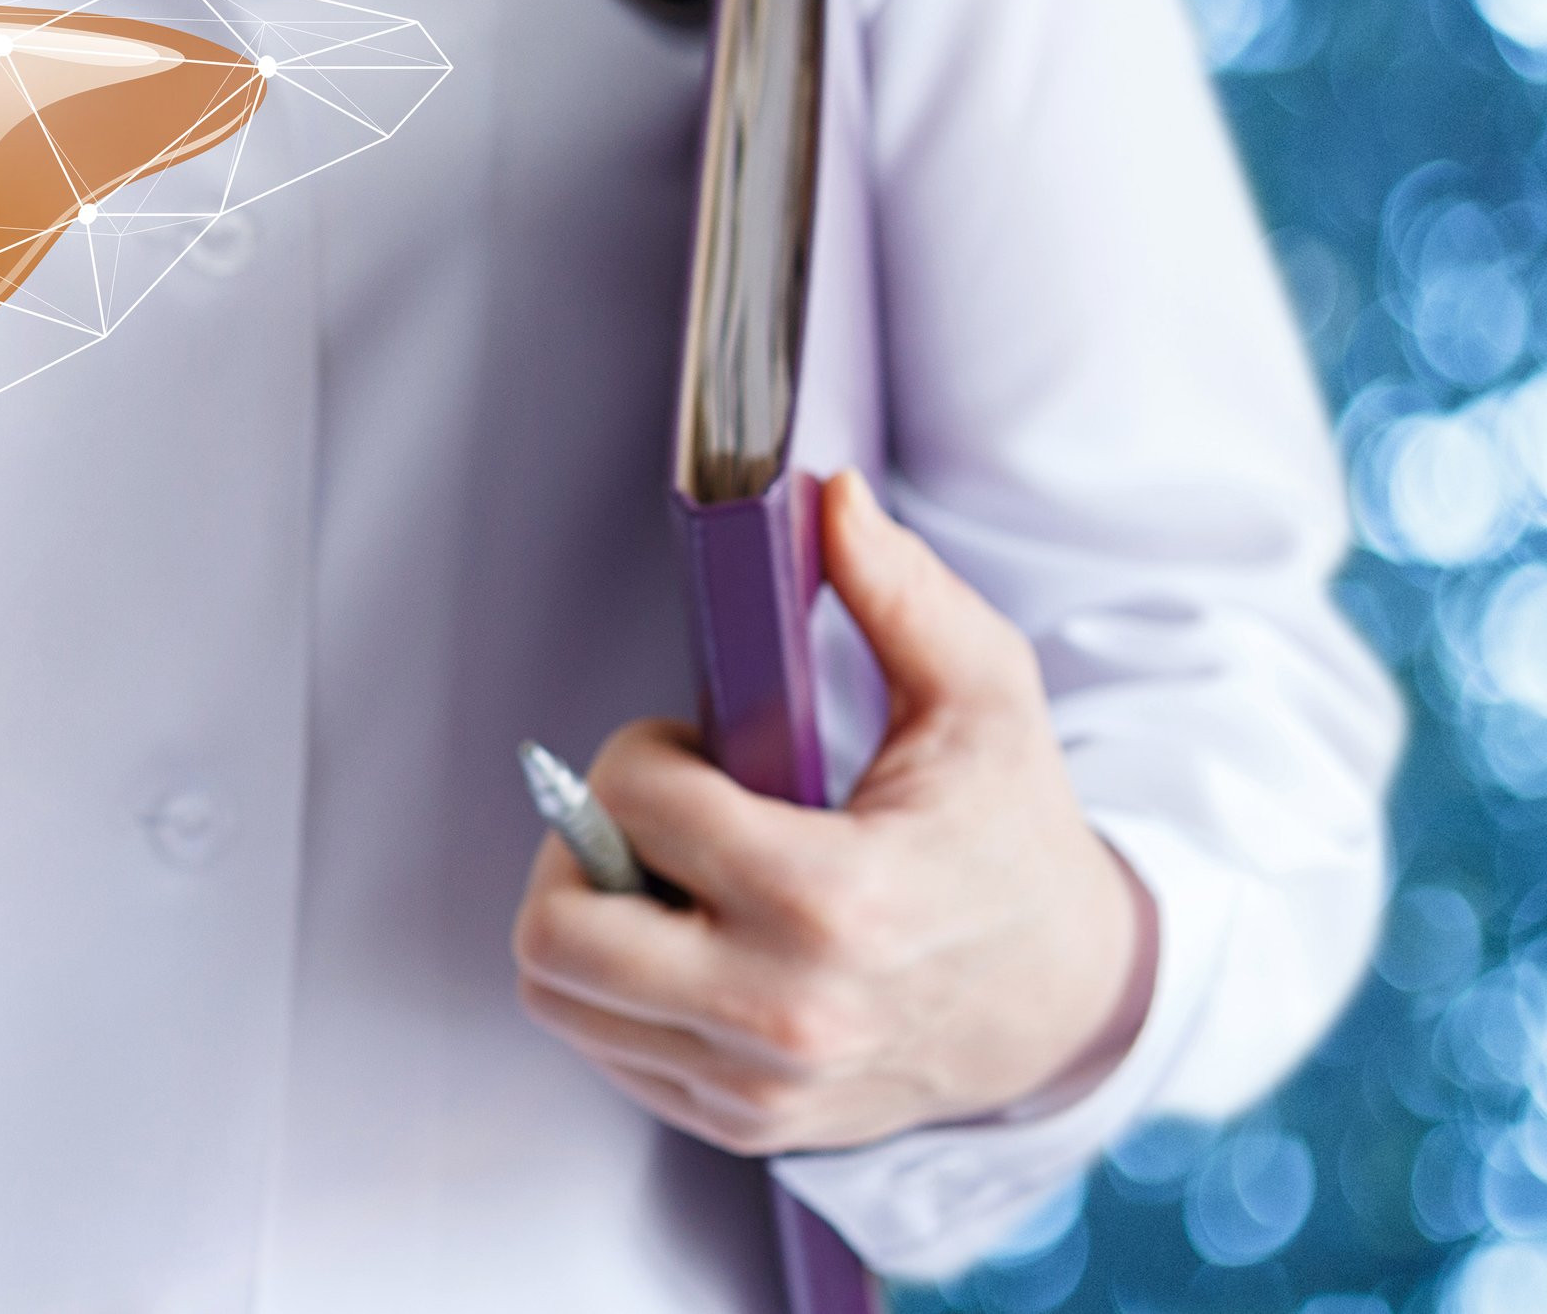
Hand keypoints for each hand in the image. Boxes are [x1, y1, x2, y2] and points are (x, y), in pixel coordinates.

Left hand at [510, 471, 1156, 1153]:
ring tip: (669, 877)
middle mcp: (784, 1013)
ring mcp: (756, 1084)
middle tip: (647, 820)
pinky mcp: (738, 1123)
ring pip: (558, 992)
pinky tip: (688, 940)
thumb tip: (828, 502)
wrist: (1070, 1005)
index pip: (636, 806)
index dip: (641, 753)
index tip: (694, 748)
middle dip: (580, 847)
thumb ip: (902, 594)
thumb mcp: (986, 700)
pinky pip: (600, 1045)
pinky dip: (615, 985)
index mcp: (836, 903)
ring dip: (586, 915)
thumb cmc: (1013, 841)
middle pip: (556, 932)